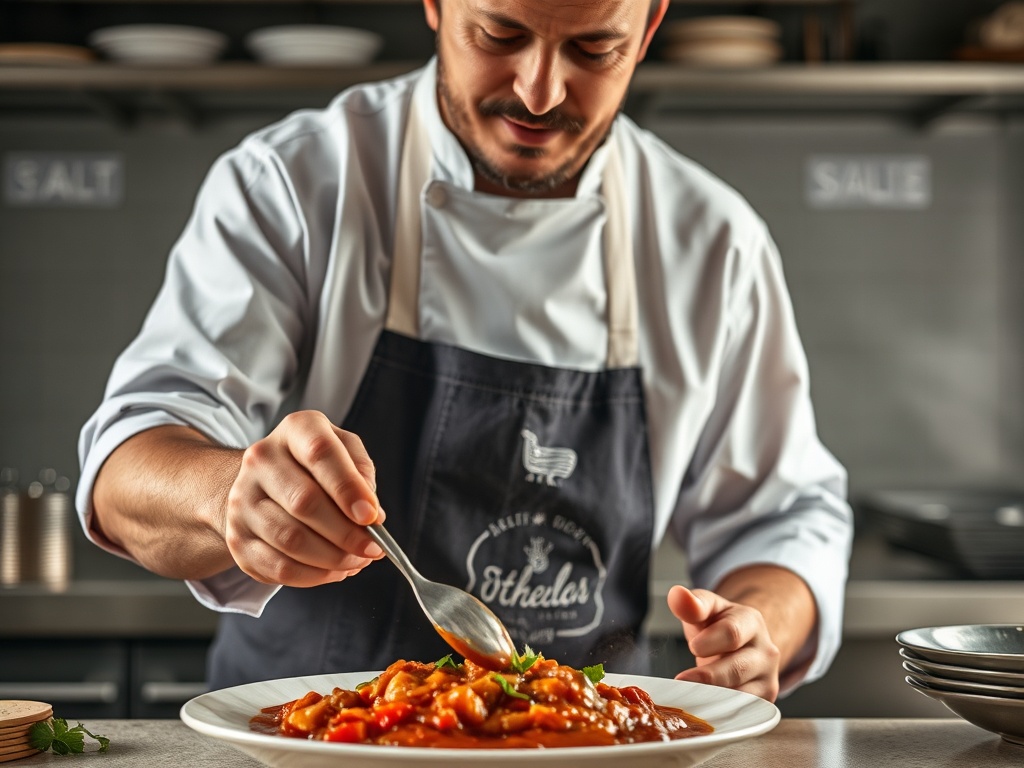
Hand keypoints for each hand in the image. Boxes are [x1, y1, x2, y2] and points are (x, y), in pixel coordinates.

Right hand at [223, 410, 385, 586]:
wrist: (265, 484)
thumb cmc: (317, 468)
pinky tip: (335, 570)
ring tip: (357, 560)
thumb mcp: (345, 452)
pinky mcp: (238, 539)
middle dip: (346, 533)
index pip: (320, 453)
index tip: (372, 517)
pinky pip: (278, 567)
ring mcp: (243, 500)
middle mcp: (261, 460)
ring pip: (291, 540)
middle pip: (304, 502)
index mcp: (295, 430)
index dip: (348, 488)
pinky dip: (314, 575)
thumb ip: (362, 476)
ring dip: (333, 558)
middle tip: (373, 547)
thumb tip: (372, 516)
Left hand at [667, 584, 780, 701]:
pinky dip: (723, 709)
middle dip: (708, 675)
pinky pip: (744, 709)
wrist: (741, 643)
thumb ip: (692, 603)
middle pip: (738, 668)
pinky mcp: (765, 698)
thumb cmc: (718, 625)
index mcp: (751, 621)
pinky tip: (705, 704)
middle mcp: (766, 650)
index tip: (693, 647)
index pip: (732, 633)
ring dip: (713, 696)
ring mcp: (768, 676)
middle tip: (682, 680)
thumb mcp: (707, 608)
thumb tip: (676, 594)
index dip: (710, 642)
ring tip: (690, 693)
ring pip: (742, 694)